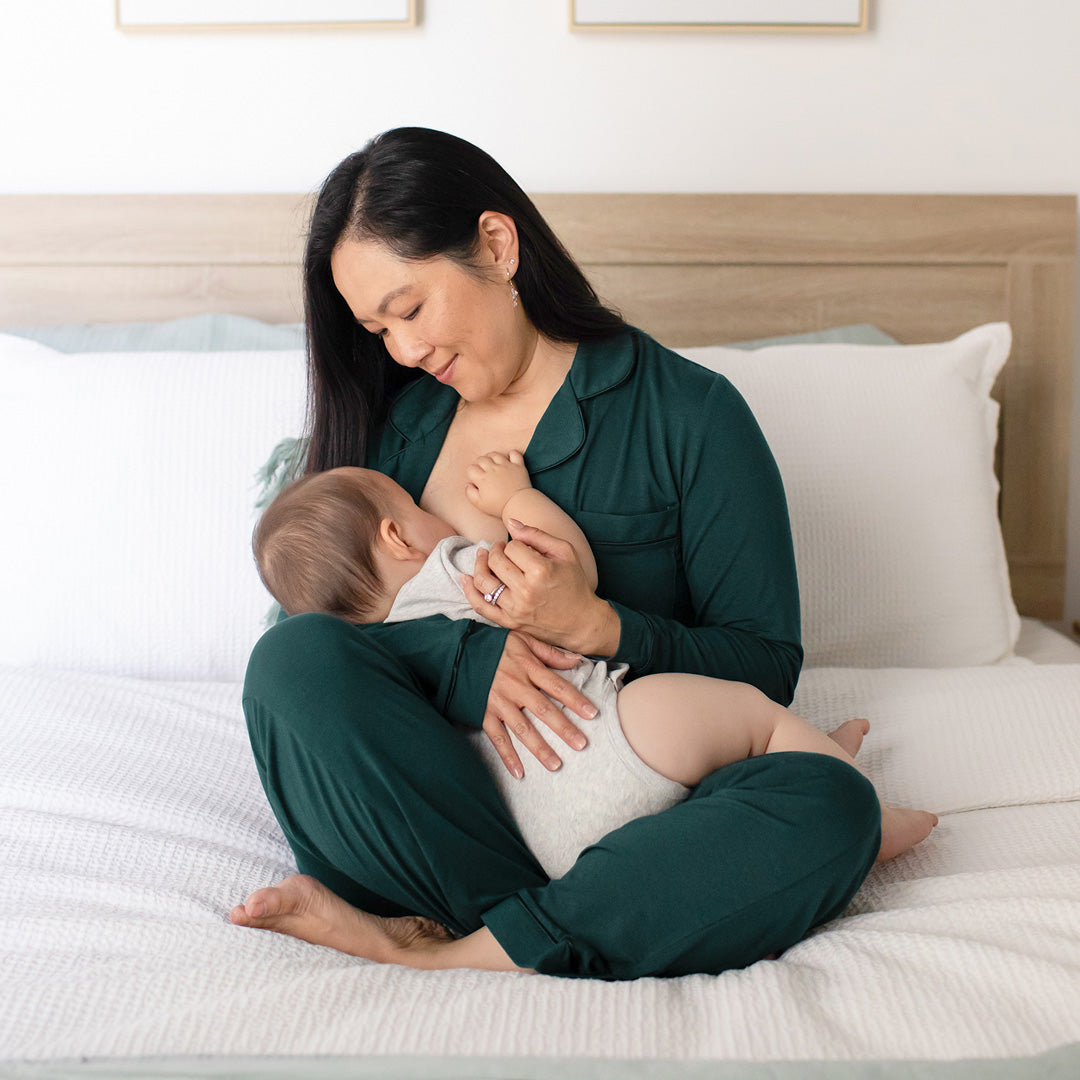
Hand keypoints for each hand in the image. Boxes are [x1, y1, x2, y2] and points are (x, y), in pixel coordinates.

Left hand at [463, 520, 621, 656]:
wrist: (581, 622)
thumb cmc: (575, 584)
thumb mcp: (565, 552)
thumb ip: (537, 535)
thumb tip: (510, 522)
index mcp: (541, 571)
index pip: (513, 547)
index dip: (515, 544)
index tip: (522, 548)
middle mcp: (526, 590)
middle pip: (496, 561)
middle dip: (495, 551)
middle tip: (500, 549)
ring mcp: (515, 608)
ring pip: (484, 581)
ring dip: (480, 565)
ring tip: (483, 557)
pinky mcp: (509, 621)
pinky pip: (481, 606)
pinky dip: (469, 591)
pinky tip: (465, 578)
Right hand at [465, 450, 531, 518]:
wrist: (518, 505)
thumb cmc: (498, 506)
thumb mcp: (480, 504)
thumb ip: (470, 494)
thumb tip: (468, 484)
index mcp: (483, 478)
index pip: (471, 468)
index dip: (471, 472)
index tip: (475, 478)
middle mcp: (493, 469)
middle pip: (481, 459)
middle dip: (479, 463)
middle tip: (483, 470)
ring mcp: (506, 466)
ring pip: (495, 454)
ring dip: (491, 457)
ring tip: (493, 464)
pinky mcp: (518, 466)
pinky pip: (514, 453)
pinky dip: (511, 454)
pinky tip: (508, 460)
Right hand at [482, 630, 597, 778]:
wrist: (455, 651)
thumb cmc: (493, 645)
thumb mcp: (522, 639)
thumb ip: (549, 652)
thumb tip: (576, 659)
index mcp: (527, 667)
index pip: (556, 685)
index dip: (575, 700)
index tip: (592, 714)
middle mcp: (514, 686)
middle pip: (543, 710)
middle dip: (563, 728)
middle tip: (581, 744)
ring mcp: (498, 702)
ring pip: (522, 728)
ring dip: (540, 748)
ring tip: (556, 764)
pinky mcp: (483, 714)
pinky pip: (497, 738)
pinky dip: (507, 756)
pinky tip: (519, 772)